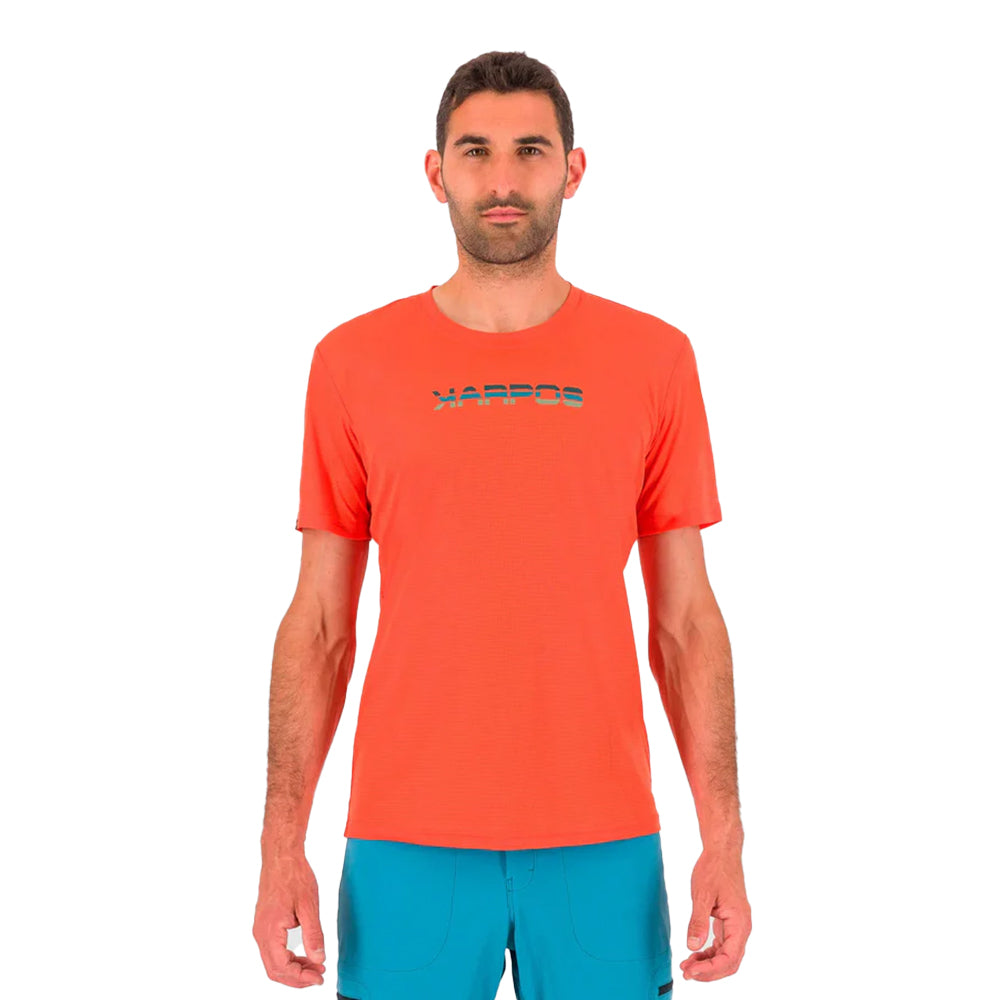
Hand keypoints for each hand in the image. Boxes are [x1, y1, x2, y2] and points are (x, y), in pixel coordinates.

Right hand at [253, 851, 326, 987]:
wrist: (281, 855)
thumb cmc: (294, 875)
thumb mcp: (309, 905)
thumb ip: (313, 934)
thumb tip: (318, 958)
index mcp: (269, 931)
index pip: (281, 968)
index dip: (301, 978)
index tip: (318, 978)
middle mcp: (260, 933)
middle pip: (275, 970)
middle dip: (297, 977)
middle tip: (318, 975)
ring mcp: (261, 928)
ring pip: (273, 961)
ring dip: (293, 968)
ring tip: (315, 965)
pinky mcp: (265, 923)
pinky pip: (273, 949)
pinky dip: (288, 957)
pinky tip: (304, 954)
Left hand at [679, 845, 751, 981]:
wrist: (721, 852)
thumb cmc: (714, 869)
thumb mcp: (702, 895)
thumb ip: (698, 922)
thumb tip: (692, 946)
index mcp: (739, 923)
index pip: (729, 958)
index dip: (710, 970)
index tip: (691, 971)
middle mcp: (742, 927)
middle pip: (730, 962)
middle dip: (709, 971)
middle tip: (687, 972)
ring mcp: (736, 925)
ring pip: (726, 955)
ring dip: (708, 964)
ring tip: (687, 965)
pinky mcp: (729, 921)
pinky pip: (722, 945)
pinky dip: (709, 952)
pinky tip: (695, 953)